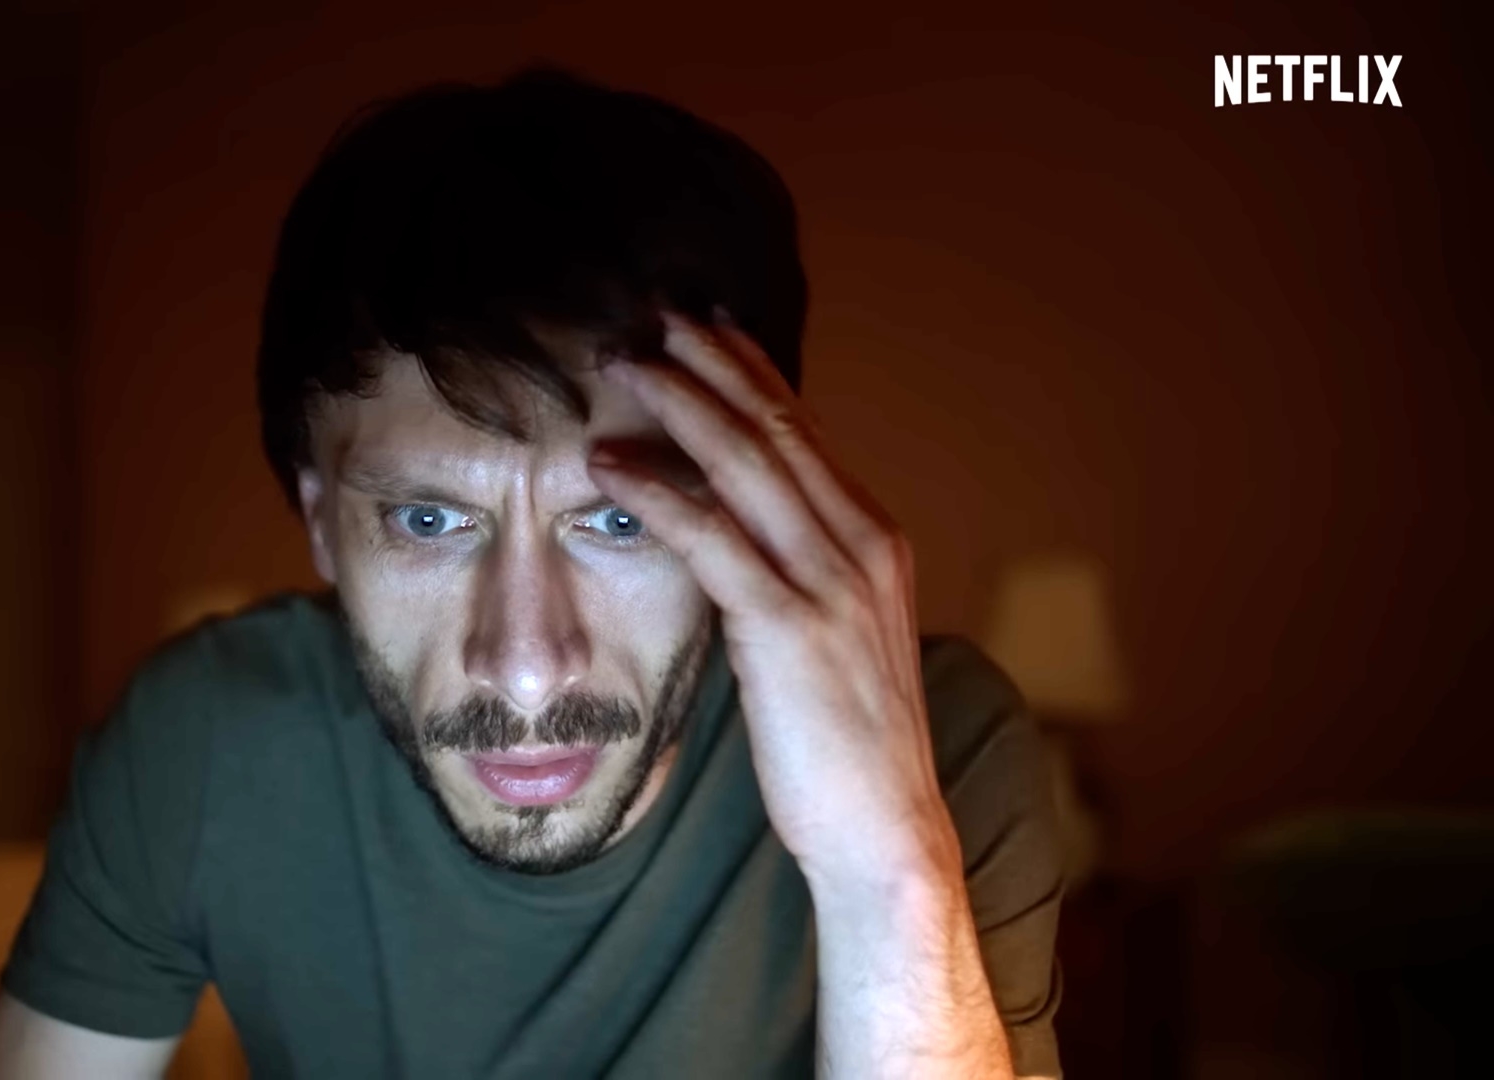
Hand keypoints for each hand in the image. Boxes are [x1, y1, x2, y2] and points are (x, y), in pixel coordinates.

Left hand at [588, 310, 960, 885]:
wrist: (886, 828)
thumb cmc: (846, 741)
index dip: (748, 368)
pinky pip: (712, 538)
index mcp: (873, 540)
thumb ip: (796, 571)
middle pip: (774, 425)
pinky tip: (607, 465)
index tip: (701, 322)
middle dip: (708, 360)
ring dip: (676, 402)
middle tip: (649, 312)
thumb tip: (737, 530)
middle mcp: (862, 544)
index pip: (802, 430)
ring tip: (619, 360)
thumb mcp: (833, 635)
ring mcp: (831, 583)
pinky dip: (656, 492)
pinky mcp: (789, 628)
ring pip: (745, 463)